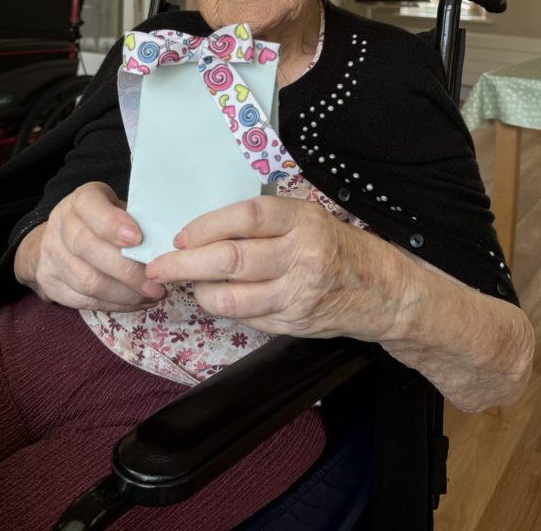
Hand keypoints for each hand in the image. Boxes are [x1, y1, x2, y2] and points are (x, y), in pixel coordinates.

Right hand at [13, 181, 166, 310]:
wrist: (57, 239)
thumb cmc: (100, 220)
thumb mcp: (115, 207)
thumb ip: (135, 218)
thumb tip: (168, 239)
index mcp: (81, 201)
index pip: (89, 207)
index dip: (112, 224)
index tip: (138, 239)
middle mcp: (61, 225)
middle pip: (88, 248)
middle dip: (126, 270)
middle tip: (156, 283)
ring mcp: (52, 256)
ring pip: (87, 280)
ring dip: (124, 293)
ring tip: (152, 295)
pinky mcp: (52, 284)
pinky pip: (84, 301)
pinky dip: (115, 305)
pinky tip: (138, 303)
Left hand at [145, 195, 412, 339]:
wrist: (382, 290)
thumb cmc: (335, 245)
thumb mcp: (307, 219)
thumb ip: (265, 223)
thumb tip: (204, 229)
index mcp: (303, 220)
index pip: (247, 217)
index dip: (207, 225)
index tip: (181, 234)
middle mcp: (301, 256)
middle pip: (231, 259)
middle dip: (185, 264)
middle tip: (158, 266)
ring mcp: (298, 294)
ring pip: (232, 298)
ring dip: (199, 292)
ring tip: (186, 284)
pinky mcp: (294, 323)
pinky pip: (246, 318)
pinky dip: (223, 308)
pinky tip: (214, 297)